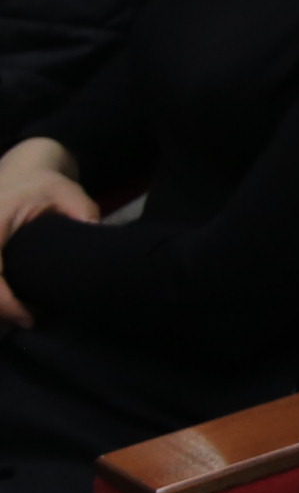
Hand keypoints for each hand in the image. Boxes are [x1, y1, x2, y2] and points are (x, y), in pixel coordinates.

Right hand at [0, 139, 92, 326]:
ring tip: (24, 314)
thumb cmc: (44, 184)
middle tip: (30, 320)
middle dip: (0, 309)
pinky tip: (14, 304)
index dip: (5, 302)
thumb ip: (82, 211)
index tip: (29, 319)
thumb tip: (94, 233)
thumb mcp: (66, 191)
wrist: (21, 172)